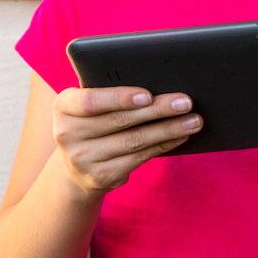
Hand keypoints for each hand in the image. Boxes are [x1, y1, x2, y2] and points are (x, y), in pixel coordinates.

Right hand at [52, 86, 199, 196]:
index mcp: (63, 106)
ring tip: (194, 119)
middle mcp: (66, 134)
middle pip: (120, 121)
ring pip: (134, 141)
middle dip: (158, 110)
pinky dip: (164, 144)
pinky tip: (181, 135)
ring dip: (168, 129)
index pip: (89, 101)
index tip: (146, 95)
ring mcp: (81, 159)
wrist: (76, 164)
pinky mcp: (99, 177)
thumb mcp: (93, 103)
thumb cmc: (95, 119)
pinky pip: (139, 158)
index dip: (119, 98)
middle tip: (186, 102)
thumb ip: (113, 89)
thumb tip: (161, 80)